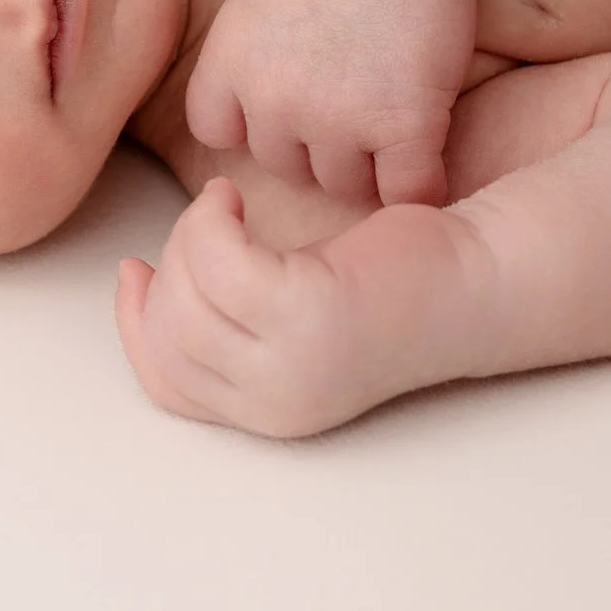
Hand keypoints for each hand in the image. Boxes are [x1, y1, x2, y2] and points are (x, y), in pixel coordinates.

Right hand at [114, 176, 473, 438]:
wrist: (473, 275)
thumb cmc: (383, 280)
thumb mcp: (287, 313)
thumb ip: (226, 317)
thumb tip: (145, 280)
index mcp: (268, 413)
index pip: (165, 383)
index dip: (138, 324)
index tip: (137, 270)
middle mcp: (276, 403)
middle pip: (170, 334)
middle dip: (170, 266)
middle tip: (206, 223)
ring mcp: (293, 365)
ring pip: (186, 296)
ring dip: (189, 236)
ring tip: (223, 204)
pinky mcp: (311, 312)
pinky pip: (217, 261)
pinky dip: (210, 220)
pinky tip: (234, 197)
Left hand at [183, 0, 476, 208]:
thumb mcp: (251, 0)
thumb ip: (243, 58)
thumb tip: (253, 103)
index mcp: (228, 68)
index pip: (218, 133)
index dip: (254, 123)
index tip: (286, 103)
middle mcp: (272, 104)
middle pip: (287, 166)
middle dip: (316, 145)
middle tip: (355, 107)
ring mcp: (337, 122)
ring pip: (345, 186)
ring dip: (369, 166)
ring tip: (394, 123)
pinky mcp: (402, 128)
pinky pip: (408, 192)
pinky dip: (420, 185)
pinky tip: (429, 153)